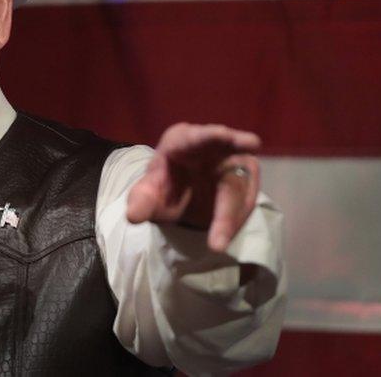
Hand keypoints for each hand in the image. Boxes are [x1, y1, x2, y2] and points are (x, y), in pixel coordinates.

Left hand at [126, 123, 260, 251]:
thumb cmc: (163, 185)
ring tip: (215, 245)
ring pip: (241, 193)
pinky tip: (221, 236)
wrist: (179, 194)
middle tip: (217, 243)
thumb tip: (133, 216)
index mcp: (183, 139)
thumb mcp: (148, 194)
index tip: (246, 143)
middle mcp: (215, 145)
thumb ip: (141, 200)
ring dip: (230, 222)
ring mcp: (235, 161)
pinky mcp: (247, 179)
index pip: (199, 136)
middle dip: (225, 212)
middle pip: (228, 175)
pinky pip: (246, 203)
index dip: (217, 138)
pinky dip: (234, 222)